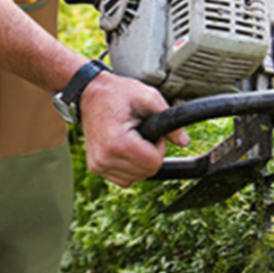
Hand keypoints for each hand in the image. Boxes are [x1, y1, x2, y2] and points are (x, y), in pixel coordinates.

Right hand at [79, 72, 189, 187]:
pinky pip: (124, 179)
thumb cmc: (117, 93)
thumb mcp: (148, 98)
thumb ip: (170, 121)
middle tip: (142, 134)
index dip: (159, 147)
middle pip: (146, 173)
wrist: (89, 94)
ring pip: (136, 178)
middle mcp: (104, 158)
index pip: (153, 163)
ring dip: (141, 161)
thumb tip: (184, 141)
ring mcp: (98, 165)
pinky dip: (130, 167)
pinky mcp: (95, 167)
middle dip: (151, 155)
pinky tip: (125, 149)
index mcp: (117, 143)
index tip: (151, 132)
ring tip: (132, 139)